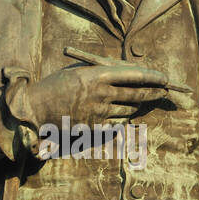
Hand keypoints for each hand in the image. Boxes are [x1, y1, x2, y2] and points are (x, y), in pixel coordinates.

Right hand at [24, 60, 173, 127]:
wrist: (34, 110)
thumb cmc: (55, 87)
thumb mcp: (77, 71)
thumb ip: (101, 71)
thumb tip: (127, 72)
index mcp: (97, 75)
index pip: (134, 75)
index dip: (152, 77)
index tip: (164, 78)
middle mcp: (101, 94)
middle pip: (137, 94)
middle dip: (154, 93)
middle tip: (164, 92)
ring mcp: (99, 113)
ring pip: (129, 110)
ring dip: (135, 105)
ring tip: (136, 101)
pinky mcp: (95, 129)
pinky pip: (117, 123)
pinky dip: (120, 118)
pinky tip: (117, 114)